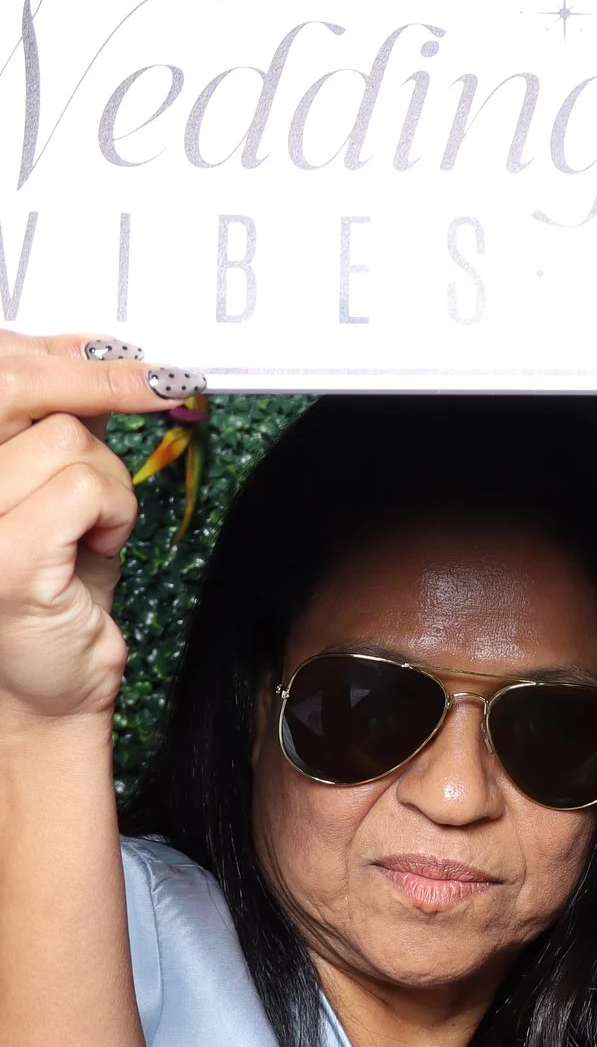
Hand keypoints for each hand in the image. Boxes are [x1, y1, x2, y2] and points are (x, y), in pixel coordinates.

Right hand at [0, 331, 188, 724]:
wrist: (43, 691)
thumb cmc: (48, 597)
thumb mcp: (56, 496)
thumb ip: (59, 434)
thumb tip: (96, 362)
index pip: (2, 376)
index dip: (49, 358)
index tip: (106, 355)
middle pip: (25, 395)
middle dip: (92, 407)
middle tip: (133, 430)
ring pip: (68, 439)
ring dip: (109, 482)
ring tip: (92, 531)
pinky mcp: (4, 556)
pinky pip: (86, 485)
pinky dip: (114, 511)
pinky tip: (98, 546)